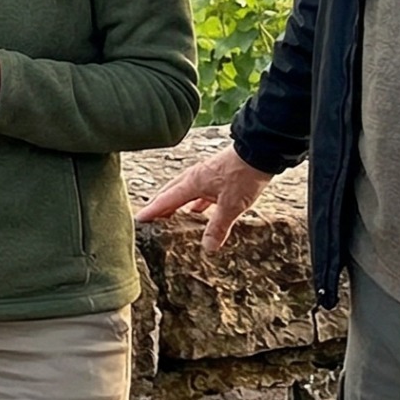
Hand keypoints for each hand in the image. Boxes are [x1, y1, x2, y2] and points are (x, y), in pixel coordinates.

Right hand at [135, 145, 275, 253]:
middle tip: (151, 218)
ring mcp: (205, 175)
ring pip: (184, 191)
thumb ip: (217, 227)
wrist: (260, 152)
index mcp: (191, 183)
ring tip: (171, 216)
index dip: (152, 211)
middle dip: (159, 206)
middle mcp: (194, 178)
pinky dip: (194, 201)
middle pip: (170, 193)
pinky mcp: (217, 175)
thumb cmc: (243, 176)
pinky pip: (198, 191)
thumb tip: (207, 248)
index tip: (139, 219)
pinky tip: (199, 210)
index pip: (165, 200)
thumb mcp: (230, 206)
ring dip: (176, 203)